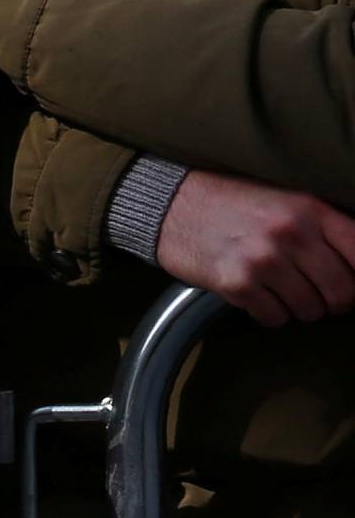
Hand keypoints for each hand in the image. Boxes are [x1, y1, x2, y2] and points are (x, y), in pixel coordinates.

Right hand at [158, 171, 354, 327]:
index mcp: (311, 209)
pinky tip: (264, 298)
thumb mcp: (288, 200)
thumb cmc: (236, 204)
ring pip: (309, 309)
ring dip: (304, 309)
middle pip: (340, 290)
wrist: (178, 207)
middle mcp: (291, 234)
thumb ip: (322, 225)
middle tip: (327, 299)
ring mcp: (264, 262)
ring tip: (291, 295)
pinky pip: (274, 318)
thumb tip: (351, 262)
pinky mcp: (237, 285)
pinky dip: (274, 314)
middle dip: (337, 301)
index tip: (352, 282)